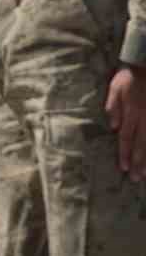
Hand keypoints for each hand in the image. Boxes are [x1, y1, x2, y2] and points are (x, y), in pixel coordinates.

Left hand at [106, 63, 145, 182]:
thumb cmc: (130, 77)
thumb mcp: (116, 87)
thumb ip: (113, 106)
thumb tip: (113, 126)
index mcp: (132, 112)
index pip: (127, 137)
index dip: (126, 153)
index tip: (125, 168)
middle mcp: (145, 118)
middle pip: (141, 144)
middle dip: (138, 162)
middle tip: (137, 178)